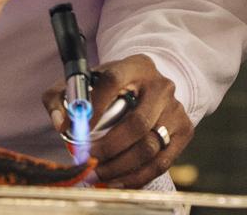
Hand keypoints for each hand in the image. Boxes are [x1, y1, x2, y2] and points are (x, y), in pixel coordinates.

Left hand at [43, 55, 192, 188]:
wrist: (148, 88)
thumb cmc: (110, 87)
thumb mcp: (84, 82)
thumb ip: (61, 98)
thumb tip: (61, 124)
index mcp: (136, 65)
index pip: (113, 81)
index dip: (94, 107)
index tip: (77, 130)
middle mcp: (161, 85)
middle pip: (136, 123)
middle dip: (108, 148)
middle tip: (87, 159)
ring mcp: (176, 108)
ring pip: (149, 147)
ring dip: (119, 167)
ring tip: (97, 173)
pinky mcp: (184, 130)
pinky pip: (161, 162)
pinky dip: (137, 177)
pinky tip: (116, 180)